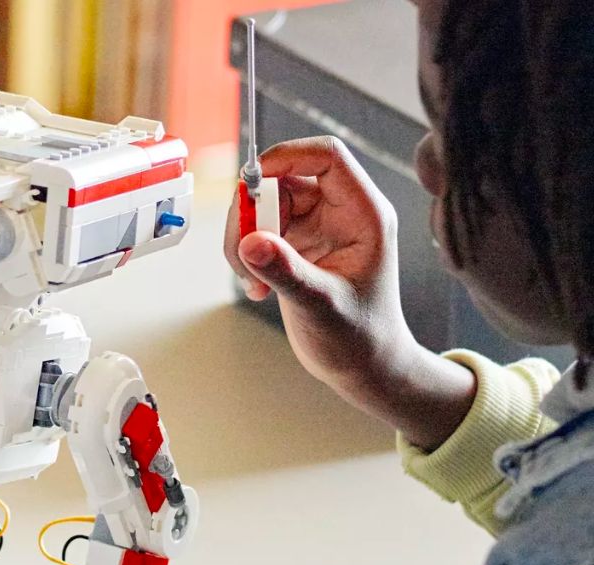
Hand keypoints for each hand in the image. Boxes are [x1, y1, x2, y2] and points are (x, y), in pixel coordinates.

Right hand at [224, 136, 474, 450]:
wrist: (362, 366)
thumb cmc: (360, 338)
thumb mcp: (322, 305)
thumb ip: (286, 271)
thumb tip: (250, 242)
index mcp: (364, 214)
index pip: (326, 157)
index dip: (287, 157)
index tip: (251, 182)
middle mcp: (340, 213)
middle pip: (283, 181)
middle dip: (252, 213)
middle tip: (241, 254)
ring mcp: (317, 228)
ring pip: (265, 206)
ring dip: (244, 238)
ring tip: (250, 281)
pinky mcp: (297, 246)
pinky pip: (259, 232)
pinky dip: (246, 256)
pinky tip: (256, 289)